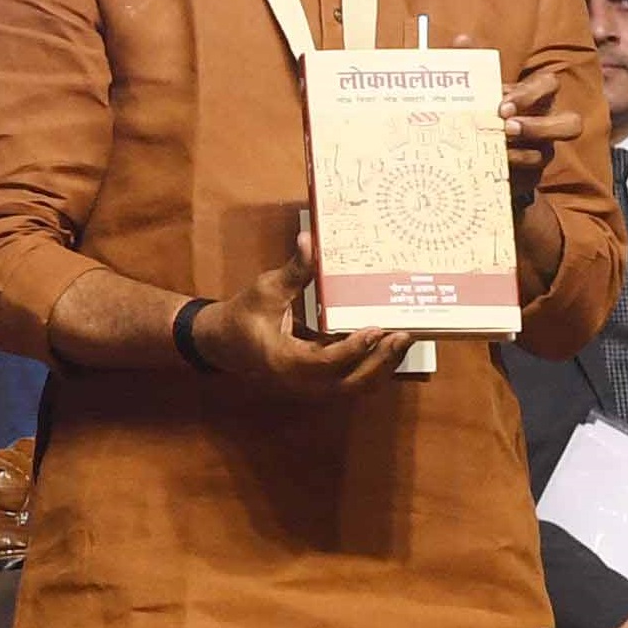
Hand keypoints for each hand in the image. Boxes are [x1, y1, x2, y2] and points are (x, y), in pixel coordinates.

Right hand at [194, 250, 437, 385]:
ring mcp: (310, 386)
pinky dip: (372, 366)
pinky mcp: (318, 382)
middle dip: (380, 362)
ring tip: (402, 340)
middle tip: (403, 335)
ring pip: (354, 387)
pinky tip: (387, 345)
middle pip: (350, 384)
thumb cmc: (243, 316)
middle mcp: (300, 382)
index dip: (353, 349)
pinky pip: (350, 380)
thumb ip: (293, 271)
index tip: (376, 329)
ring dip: (381, 367)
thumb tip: (309, 241)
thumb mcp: (266, 291)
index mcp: (283, 361)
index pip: (325, 362)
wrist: (224, 342)